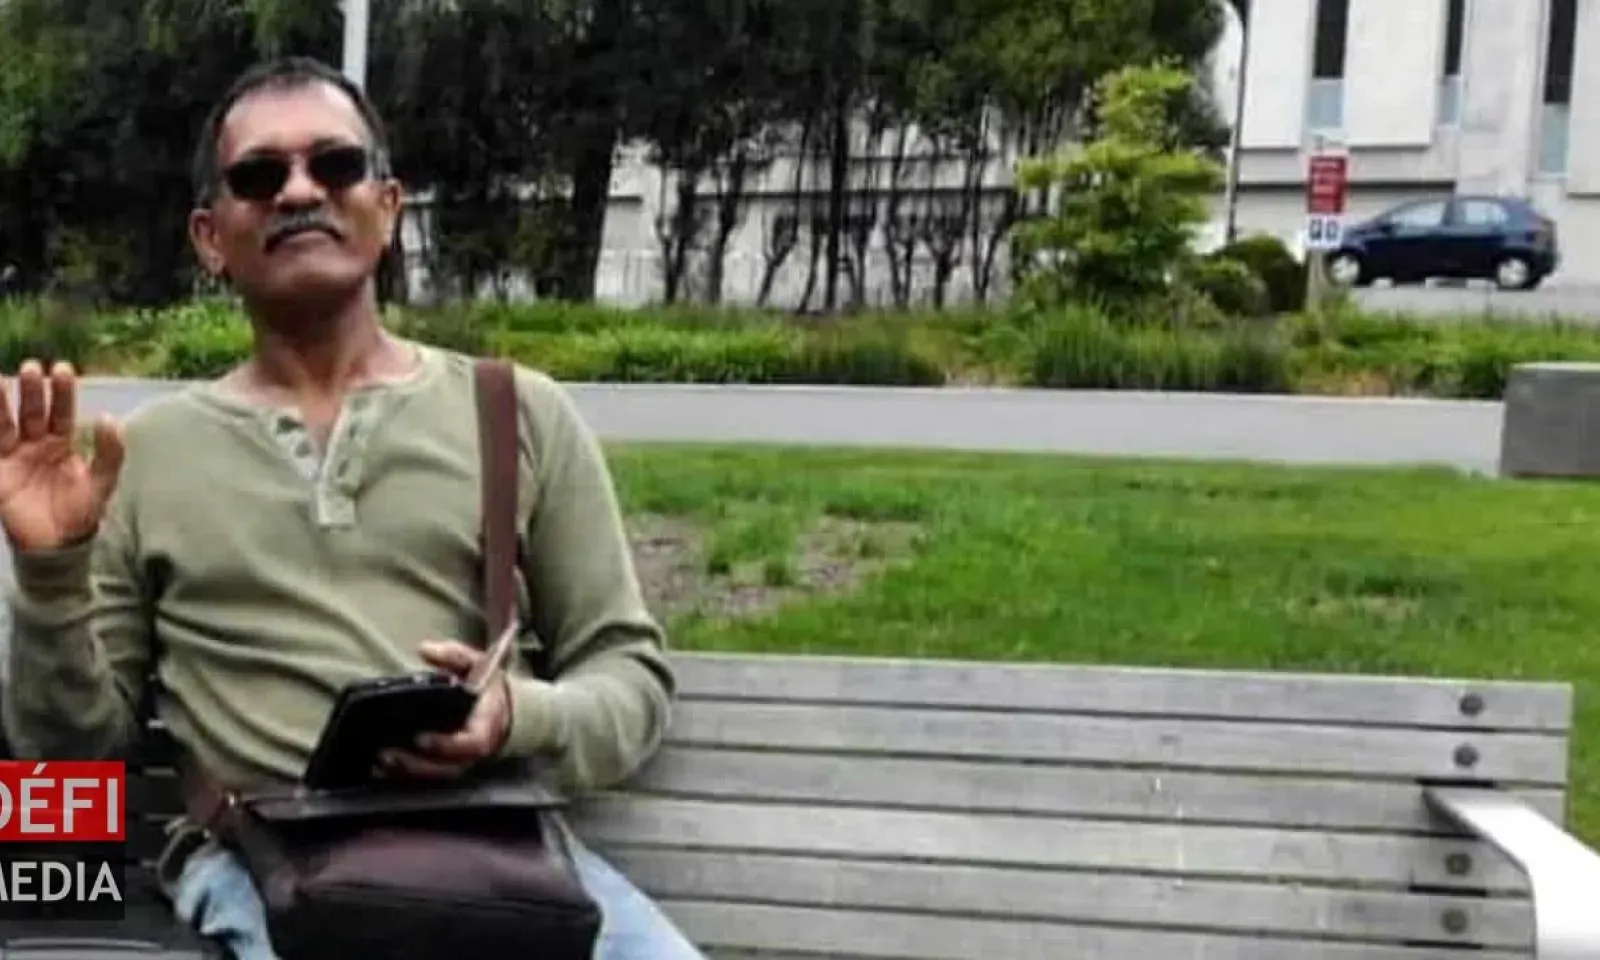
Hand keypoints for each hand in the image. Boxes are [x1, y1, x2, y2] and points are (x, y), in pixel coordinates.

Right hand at [0, 361, 124, 552]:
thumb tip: (109, 418)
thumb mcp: (102, 482)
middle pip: (33, 411)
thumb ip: (109, 453)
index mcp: (62, 443)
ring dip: (3, 402)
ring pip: (5, 423)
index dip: (62, 392)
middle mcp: (36, 444)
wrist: (58, 545)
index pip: (61, 411)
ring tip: (1, 379)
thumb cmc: (81, 513)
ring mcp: (14, 456)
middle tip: (34, 368)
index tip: (63, 369)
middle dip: (33, 390)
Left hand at [379, 640, 511, 779]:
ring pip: (435, 776)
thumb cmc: (487, 686)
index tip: (419, 738)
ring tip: (380, 760)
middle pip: (447, 768)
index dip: (446, 745)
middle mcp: (473, 751)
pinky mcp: (448, 766)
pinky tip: (384, 767)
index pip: (471, 743)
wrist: (504, 709)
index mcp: (485, 726)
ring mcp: (461, 762)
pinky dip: (406, 775)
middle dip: (416, 764)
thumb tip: (425, 649)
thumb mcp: (477, 664)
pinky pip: (428, 777)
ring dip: (407, 772)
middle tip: (386, 754)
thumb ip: (454, 655)